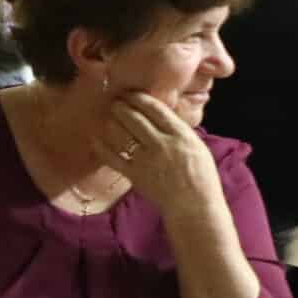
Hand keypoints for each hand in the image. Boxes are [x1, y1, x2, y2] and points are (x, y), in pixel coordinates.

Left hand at [97, 93, 220, 219]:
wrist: (194, 206)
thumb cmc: (201, 177)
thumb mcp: (197, 147)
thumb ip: (179, 131)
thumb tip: (162, 116)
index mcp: (181, 135)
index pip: (156, 109)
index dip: (139, 98)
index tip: (131, 92)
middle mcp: (162, 144)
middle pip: (135, 118)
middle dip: (122, 106)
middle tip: (115, 101)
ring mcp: (146, 160)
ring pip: (122, 134)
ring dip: (112, 122)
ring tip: (107, 115)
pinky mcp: (135, 175)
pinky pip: (113, 158)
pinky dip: (102, 147)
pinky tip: (95, 138)